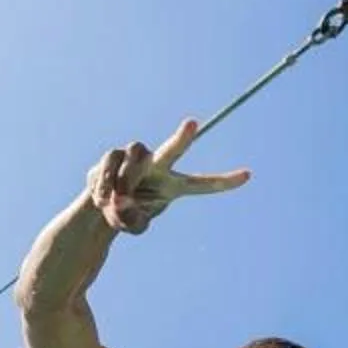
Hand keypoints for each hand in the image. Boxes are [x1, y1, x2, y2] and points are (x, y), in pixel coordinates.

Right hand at [89, 117, 249, 233]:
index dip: (224, 181)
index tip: (248, 175)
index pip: (202, 184)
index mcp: (173, 187)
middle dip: (182, 137)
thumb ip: (131, 218)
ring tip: (117, 200)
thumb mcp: (133, 225)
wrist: (99, 208)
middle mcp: (159, 167)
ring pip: (135, 156)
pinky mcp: (115, 155)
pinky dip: (106, 181)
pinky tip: (102, 196)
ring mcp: (137, 158)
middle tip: (192, 123)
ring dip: (125, 179)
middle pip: (172, 150)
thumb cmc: (125, 215)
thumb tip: (120, 201)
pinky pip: (112, 161)